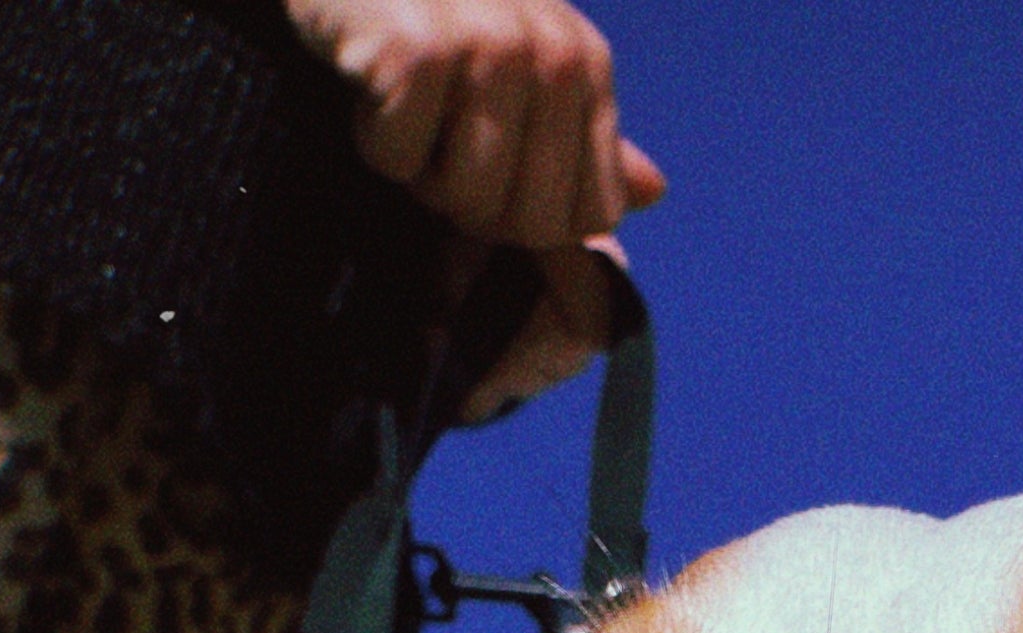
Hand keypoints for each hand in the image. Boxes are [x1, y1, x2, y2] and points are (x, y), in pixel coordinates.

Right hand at [284, 0, 664, 252]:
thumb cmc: (432, 16)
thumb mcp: (523, 71)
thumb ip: (585, 139)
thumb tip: (654, 192)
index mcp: (587, 65)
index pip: (593, 214)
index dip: (531, 220)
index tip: (491, 172)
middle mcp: (551, 52)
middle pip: (532, 221)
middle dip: (474, 206)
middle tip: (439, 143)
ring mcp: (489, 45)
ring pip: (468, 197)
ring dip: (420, 173)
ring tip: (403, 108)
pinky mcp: (418, 49)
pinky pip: (401, 161)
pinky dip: (375, 143)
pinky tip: (368, 84)